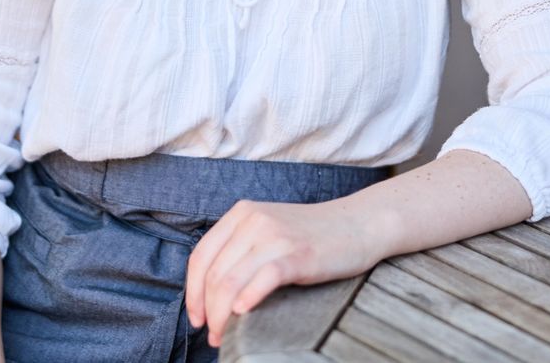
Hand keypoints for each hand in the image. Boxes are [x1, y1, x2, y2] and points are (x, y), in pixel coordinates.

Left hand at [184, 196, 379, 347]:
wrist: (357, 224)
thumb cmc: (311, 236)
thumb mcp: (268, 231)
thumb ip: (240, 251)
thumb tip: (211, 295)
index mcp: (241, 214)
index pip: (201, 256)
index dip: (192, 293)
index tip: (196, 319)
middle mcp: (253, 220)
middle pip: (213, 274)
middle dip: (208, 313)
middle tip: (214, 336)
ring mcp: (275, 235)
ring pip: (231, 281)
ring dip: (222, 316)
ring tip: (226, 336)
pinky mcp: (297, 253)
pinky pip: (263, 278)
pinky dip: (249, 299)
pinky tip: (244, 314)